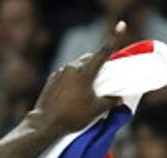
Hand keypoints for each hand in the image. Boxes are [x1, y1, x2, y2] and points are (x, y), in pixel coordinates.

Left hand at [31, 21, 129, 135]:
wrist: (45, 124)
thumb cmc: (73, 117)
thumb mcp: (96, 111)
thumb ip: (110, 102)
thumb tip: (119, 99)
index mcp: (85, 72)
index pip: (103, 53)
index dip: (114, 39)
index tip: (121, 25)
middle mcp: (71, 68)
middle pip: (88, 59)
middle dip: (97, 62)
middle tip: (103, 74)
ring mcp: (59, 73)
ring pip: (76, 66)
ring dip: (83, 71)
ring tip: (87, 87)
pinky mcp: (51, 80)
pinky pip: (65, 75)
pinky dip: (72, 79)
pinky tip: (72, 92)